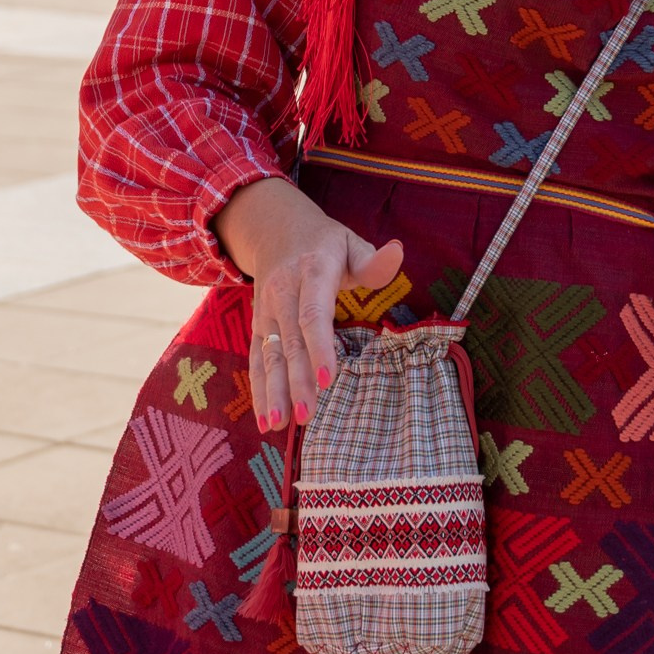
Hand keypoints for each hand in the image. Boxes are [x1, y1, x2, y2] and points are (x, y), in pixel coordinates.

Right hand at [212, 177, 404, 428]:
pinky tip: (265, 419)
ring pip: (268, 354)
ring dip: (272, 392)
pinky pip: (256, 359)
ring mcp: (266, 311)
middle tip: (306, 414)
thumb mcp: (350, 242)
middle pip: (289, 342)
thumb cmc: (324, 242)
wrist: (274, 229)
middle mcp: (283, 292)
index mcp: (311, 270)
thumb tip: (398, 253)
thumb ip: (372, 260)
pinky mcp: (257, 325)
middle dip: (296, 380)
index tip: (328, 379)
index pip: (313, 313)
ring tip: (278, 424)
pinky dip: (259, 390)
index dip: (319, 346)